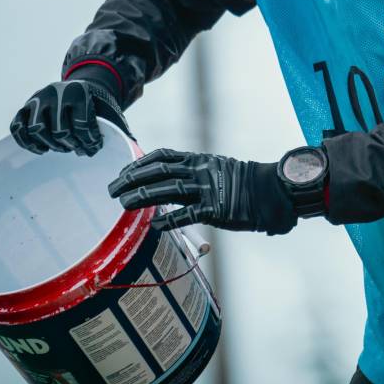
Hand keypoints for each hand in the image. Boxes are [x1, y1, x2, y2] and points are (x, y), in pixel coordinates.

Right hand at [10, 77, 127, 155]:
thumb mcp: (111, 113)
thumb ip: (121, 130)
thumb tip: (135, 151)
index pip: (81, 123)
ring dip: (51, 145)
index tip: (94, 146)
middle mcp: (54, 92)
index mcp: (79, 91)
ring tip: (63, 147)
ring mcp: (36, 99)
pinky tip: (42, 149)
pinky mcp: (24, 108)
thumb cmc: (97, 106)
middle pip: (59, 130)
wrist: (82, 88)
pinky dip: (27, 143)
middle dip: (71, 144)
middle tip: (78, 148)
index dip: (89, 140)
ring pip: (37, 130)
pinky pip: (17, 129)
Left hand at [108, 149, 296, 234]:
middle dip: (132, 179)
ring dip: (142, 197)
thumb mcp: (217, 169)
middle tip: (112, 189)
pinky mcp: (215, 209)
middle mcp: (200, 170)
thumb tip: (170, 182)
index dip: (140, 163)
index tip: (122, 171)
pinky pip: (187, 214)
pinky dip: (169, 220)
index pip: (163, 156)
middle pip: (159, 171)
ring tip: (123, 205)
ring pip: (167, 190)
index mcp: (200, 160)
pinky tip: (154, 227)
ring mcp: (207, 189)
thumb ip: (195, 174)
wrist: (271, 191)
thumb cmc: (243, 183)